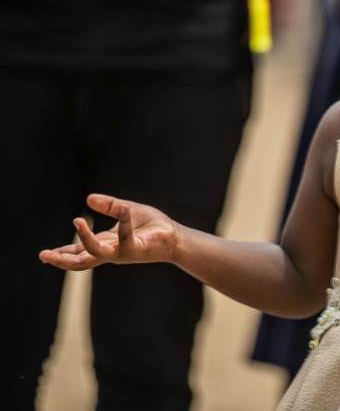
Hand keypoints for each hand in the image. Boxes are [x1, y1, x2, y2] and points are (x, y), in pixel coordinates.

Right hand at [38, 194, 179, 270]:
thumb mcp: (126, 211)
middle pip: (81, 261)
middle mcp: (111, 252)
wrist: (175, 236)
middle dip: (62, 260)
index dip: (63, 254)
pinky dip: (124, 223)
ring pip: (97, 253)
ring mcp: (123, 253)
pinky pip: (126, 238)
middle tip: (44, 256)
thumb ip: (109, 206)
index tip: (45, 254)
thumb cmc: (152, 227)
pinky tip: (123, 208)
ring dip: (86, 239)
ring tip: (77, 221)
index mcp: (106, 244)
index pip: (80, 252)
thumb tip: (88, 198)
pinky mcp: (137, 250)